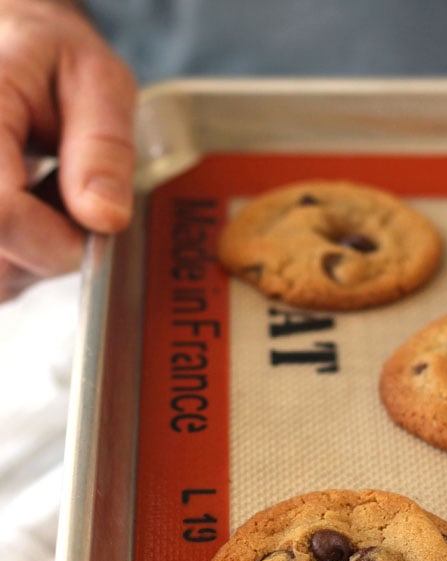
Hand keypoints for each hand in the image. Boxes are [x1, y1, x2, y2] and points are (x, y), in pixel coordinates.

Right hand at [0, 0, 136, 298]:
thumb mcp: (98, 83)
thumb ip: (103, 147)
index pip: (0, 213)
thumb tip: (104, 218)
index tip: (95, 218)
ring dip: (42, 252)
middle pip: (2, 257)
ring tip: (48, 192)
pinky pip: (2, 280)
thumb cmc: (54, 67)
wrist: (15, 63)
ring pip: (1, 276)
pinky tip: (32, 214)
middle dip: (56, 244)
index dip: (57, 236)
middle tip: (72, 191)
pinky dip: (29, 259)